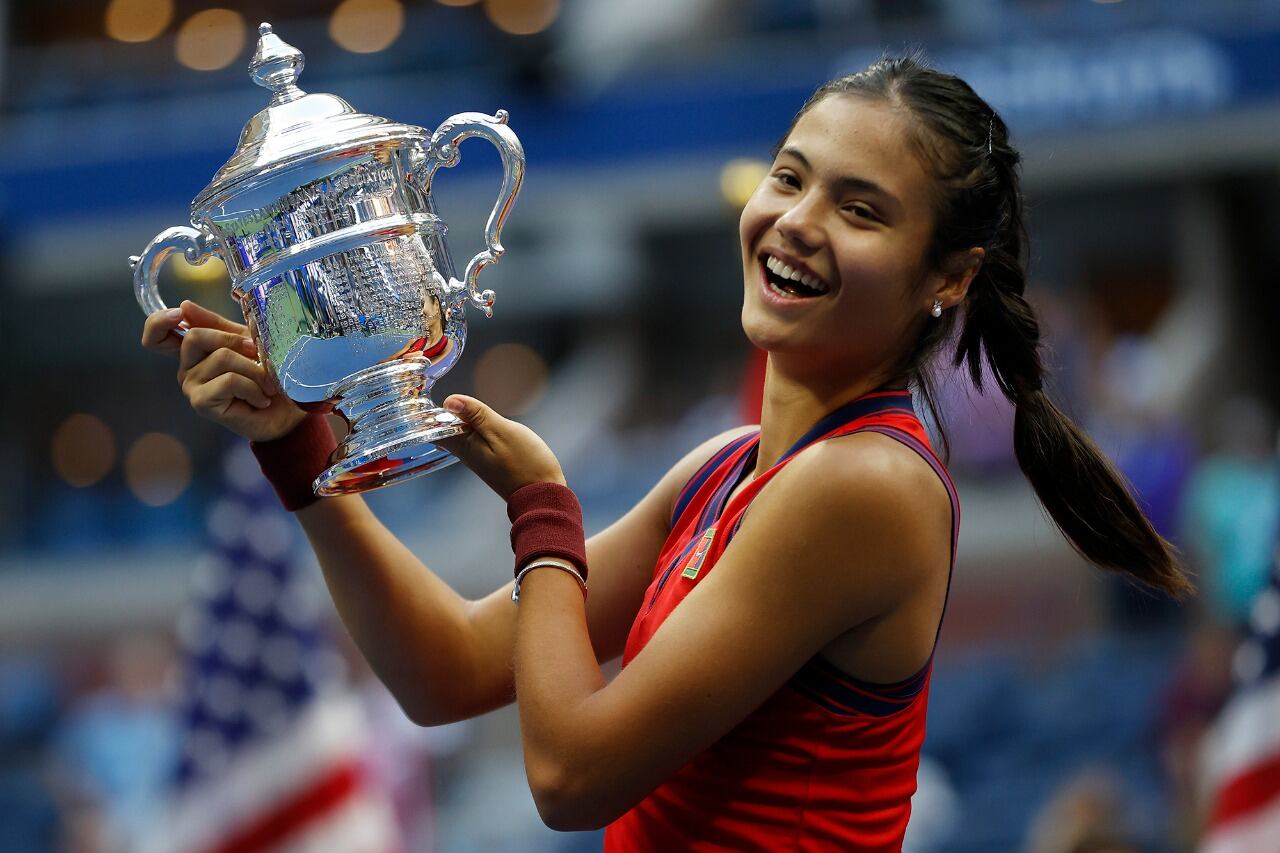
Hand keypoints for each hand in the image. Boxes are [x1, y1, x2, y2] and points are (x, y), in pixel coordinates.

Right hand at [141, 300, 306, 441]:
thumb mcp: (245, 342)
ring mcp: (191, 386)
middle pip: (195, 336)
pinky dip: (253, 387)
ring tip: (267, 384)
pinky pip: (229, 380)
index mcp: (194, 351)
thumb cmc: (266, 376)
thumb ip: (218, 325)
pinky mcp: (201, 402)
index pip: (157, 335)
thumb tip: (186, 305)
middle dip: (233, 340)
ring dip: (254, 369)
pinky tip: (261, 399)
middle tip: (257, 354)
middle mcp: (186, 368)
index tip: (179, 313)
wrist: (285, 412)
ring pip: (221, 358)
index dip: (158, 321)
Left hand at [436, 395, 565, 500]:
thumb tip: (449, 401)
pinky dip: (479, 426)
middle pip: (447, 428)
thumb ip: (477, 415)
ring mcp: (478, 458)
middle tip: (452, 395)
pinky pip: (476, 438)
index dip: (430, 410)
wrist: (543, 494)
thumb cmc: (526, 463)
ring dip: (466, 417)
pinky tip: (487, 420)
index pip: (433, 427)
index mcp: (463, 445)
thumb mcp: (502, 431)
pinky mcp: (489, 460)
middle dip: (448, 411)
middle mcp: (466, 453)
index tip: (431, 394)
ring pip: (463, 432)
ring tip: (474, 405)